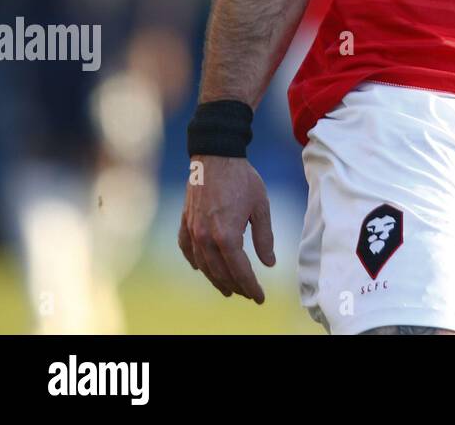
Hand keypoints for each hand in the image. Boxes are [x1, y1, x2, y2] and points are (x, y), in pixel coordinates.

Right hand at [179, 155, 274, 301]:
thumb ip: (264, 237)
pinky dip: (195, 262)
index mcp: (227, 235)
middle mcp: (206, 238)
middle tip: (249, 294)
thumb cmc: (242, 179)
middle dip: (236, 286)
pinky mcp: (185, 223)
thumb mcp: (261, 206)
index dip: (251, 286)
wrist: (215, 156)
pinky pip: (187, 250)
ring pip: (204, 266)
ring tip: (229, 288)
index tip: (260, 298)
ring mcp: (193, 232)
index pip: (240, 271)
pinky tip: (201, 268)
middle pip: (221, 272)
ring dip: (217, 279)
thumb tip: (269, 263)